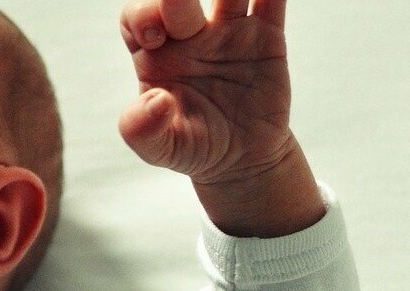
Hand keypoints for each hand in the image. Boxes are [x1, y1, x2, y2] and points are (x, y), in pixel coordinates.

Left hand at [119, 0, 322, 236]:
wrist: (242, 157)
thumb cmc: (193, 146)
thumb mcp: (161, 149)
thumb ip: (142, 130)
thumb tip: (154, 102)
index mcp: (155, 55)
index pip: (138, 18)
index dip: (143, 17)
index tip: (154, 37)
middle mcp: (188, 34)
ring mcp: (228, 31)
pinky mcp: (266, 36)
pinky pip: (271, 2)